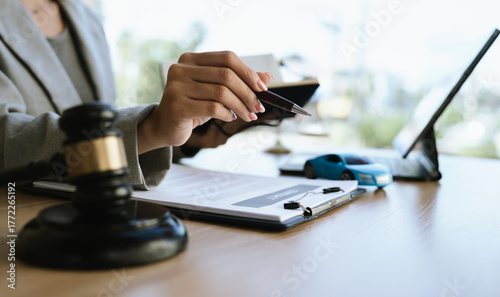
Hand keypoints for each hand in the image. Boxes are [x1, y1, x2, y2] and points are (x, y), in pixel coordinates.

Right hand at [137, 51, 272, 153]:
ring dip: (241, 106)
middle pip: (226, 75)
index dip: (248, 72)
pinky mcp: (177, 106)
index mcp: (191, 59)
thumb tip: (268, 76)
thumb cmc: (193, 106)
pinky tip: (230, 118)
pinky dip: (227, 114)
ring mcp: (176, 87)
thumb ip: (239, 81)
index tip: (263, 88)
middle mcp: (181, 69)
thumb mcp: (215, 91)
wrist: (165, 126)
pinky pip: (212, 108)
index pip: (227, 58)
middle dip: (248, 92)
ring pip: (221, 92)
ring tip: (248, 116)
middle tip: (258, 107)